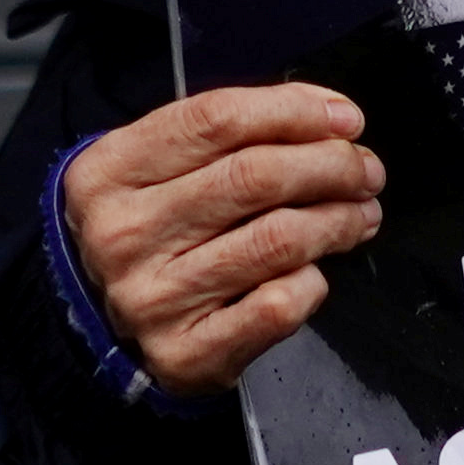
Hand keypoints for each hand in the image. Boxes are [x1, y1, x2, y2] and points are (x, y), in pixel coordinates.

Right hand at [60, 84, 385, 396]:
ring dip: (339, 220)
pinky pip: (278, 305)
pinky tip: (313, 272)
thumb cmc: (151, 231)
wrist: (98, 326)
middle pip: (254, 176)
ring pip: (278, 239)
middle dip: (332, 165)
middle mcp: (122, 234)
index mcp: (109, 172)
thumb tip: (330, 116)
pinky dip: (312, 282)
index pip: (217, 119)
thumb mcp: (158, 168)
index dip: (295, 111)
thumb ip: (231, 135)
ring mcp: (151, 298)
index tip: (346, 119)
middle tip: (365, 170)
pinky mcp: (184, 353)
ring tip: (359, 214)